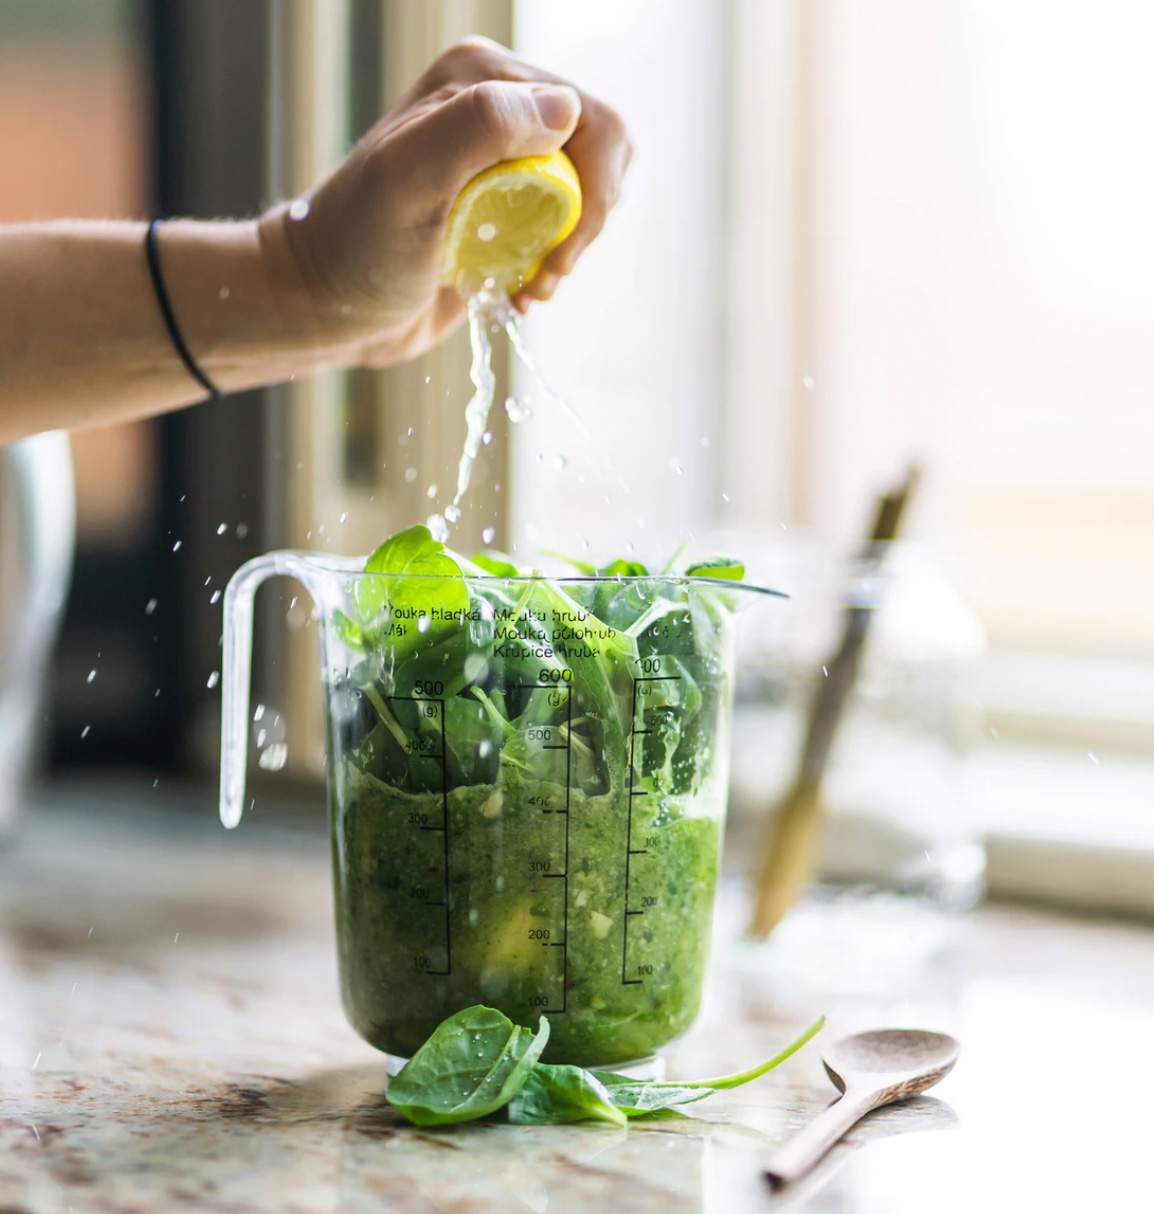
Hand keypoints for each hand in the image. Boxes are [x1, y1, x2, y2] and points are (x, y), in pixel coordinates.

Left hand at [258, 36, 631, 369]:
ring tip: (530, 285)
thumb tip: (566, 109)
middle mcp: (497, 110)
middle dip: (585, 222)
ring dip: (569, 250)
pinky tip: (520, 292)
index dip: (590, 190)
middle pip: (598, 155)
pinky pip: (561, 230)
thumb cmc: (357, 245)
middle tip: (547, 270)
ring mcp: (502, 163)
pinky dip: (552, 268)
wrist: (325, 306)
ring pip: (586, 195)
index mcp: (480, 79)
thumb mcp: (409, 178)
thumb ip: (481, 128)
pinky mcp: (503, 213)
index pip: (586, 117)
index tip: (556, 252)